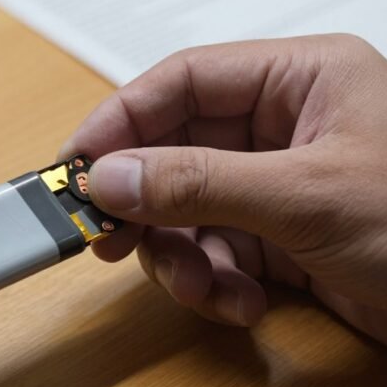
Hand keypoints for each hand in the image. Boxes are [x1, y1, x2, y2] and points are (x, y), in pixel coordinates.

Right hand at [61, 34, 386, 363]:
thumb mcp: (309, 197)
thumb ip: (199, 183)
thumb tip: (110, 174)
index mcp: (299, 79)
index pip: (184, 81)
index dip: (122, 118)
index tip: (76, 163)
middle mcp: (284, 128)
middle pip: (175, 152)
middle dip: (146, 203)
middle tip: (106, 239)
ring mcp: (280, 187)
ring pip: (188, 212)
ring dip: (181, 258)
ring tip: (204, 291)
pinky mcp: (284, 241)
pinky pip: (216, 255)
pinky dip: (215, 285)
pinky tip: (242, 307)